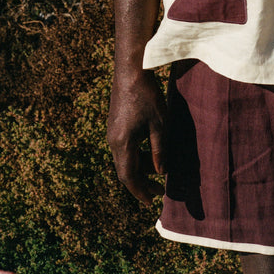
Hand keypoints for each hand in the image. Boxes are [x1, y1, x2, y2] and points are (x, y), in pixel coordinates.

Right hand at [107, 70, 166, 204]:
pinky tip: (151, 150)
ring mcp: (112, 132)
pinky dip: (137, 154)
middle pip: (125, 170)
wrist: (131, 70)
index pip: (128, 177)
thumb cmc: (147, 95)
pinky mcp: (115, 124)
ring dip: (141, 166)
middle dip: (142, 182)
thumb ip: (159, 150)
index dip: (140, 191)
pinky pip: (124, 147)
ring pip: (125, 158)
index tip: (151, 202)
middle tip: (159, 189)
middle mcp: (113, 141)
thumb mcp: (159, 124)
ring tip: (160, 169)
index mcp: (122, 144)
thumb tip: (161, 172)